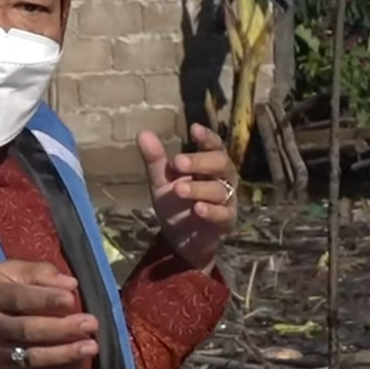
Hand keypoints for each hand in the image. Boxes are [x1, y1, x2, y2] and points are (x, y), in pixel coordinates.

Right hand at [0, 260, 99, 368]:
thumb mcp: (0, 270)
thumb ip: (35, 273)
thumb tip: (71, 284)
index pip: (18, 299)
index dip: (46, 299)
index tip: (72, 298)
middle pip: (27, 330)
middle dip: (62, 328)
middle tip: (91, 323)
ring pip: (30, 356)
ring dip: (63, 354)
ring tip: (91, 347)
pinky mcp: (1, 365)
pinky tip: (79, 364)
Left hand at [138, 123, 237, 271]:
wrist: (179, 238)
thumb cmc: (175, 204)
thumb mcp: (161, 181)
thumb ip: (155, 160)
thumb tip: (143, 133)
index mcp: (208, 165)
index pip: (213, 146)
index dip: (207, 137)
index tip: (194, 129)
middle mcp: (222, 179)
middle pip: (220, 163)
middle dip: (200, 162)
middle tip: (178, 162)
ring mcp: (226, 200)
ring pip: (220, 189)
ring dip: (199, 188)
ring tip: (179, 189)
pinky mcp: (226, 221)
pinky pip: (223, 214)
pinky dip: (211, 211)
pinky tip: (198, 209)